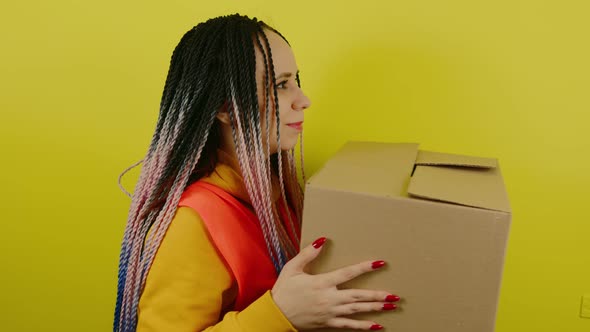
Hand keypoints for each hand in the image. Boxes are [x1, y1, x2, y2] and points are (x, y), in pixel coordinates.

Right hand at [271, 237, 399, 329]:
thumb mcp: (292, 268)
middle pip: (358, 296)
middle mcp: (329, 298)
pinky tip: (377, 325)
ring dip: (375, 308)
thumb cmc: (284, 290)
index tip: (380, 263)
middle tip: (395, 296)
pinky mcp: (328, 323)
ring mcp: (330, 312)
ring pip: (357, 310)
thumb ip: (308, 254)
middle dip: (377, 295)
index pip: (348, 273)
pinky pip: (349, 326)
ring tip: (391, 306)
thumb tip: (322, 240)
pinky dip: (364, 326)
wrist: (276, 315)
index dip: (364, 268)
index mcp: (321, 283)